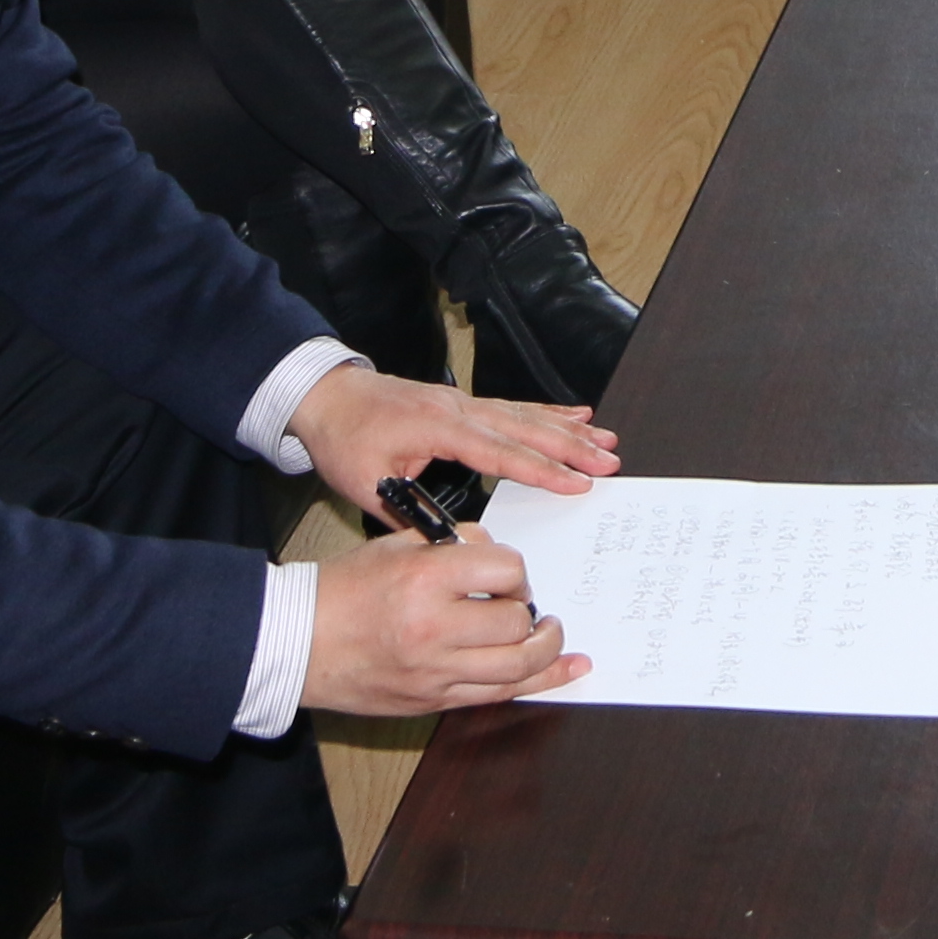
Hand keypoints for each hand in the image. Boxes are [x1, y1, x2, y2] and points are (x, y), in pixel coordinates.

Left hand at [288, 359, 618, 508]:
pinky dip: (546, 412)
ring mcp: (464, 402)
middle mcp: (459, 410)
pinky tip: (572, 416)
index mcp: (440, 429)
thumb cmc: (344, 439)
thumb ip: (409, 511)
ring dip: (567, 429)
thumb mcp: (365, 483)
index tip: (577, 484)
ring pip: (525, 415)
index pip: (501, 453)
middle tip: (610, 461)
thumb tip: (446, 541)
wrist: (327, 397)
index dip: (542, 470)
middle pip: (526, 429)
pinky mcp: (462, 402)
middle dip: (572, 447)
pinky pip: (513, 407)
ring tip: (605, 439)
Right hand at [303, 526, 584, 715]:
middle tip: (522, 602)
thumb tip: (495, 553)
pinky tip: (567, 669)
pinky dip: (542, 683)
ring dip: (546, 648)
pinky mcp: (433, 701)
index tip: (507, 573)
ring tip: (550, 633)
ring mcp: (435, 672)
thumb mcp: (393, 547)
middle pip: (515, 620)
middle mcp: (434, 629)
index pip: (503, 569)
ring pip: (518, 666)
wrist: (295, 644)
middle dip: (528, 607)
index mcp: (423, 581)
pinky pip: (498, 696)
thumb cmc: (341, 592)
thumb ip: (450, 545)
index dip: (514, 568)